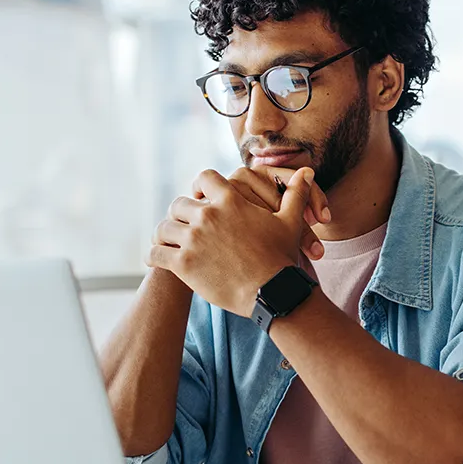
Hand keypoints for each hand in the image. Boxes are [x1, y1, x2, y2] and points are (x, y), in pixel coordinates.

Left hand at [146, 168, 317, 316]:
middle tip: (182, 226)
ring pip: (164, 228)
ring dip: (165, 235)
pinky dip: (154, 256)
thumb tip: (308, 172)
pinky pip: (156, 253)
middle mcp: (208, 215)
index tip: (198, 196)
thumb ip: (296, 194)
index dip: (199, 186)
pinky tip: (157, 260)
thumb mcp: (292, 221)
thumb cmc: (282, 257)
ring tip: (167, 243)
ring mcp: (194, 239)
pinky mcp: (183, 264)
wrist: (272, 291)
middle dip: (180, 215)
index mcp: (230, 200)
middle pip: (179, 204)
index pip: (204, 178)